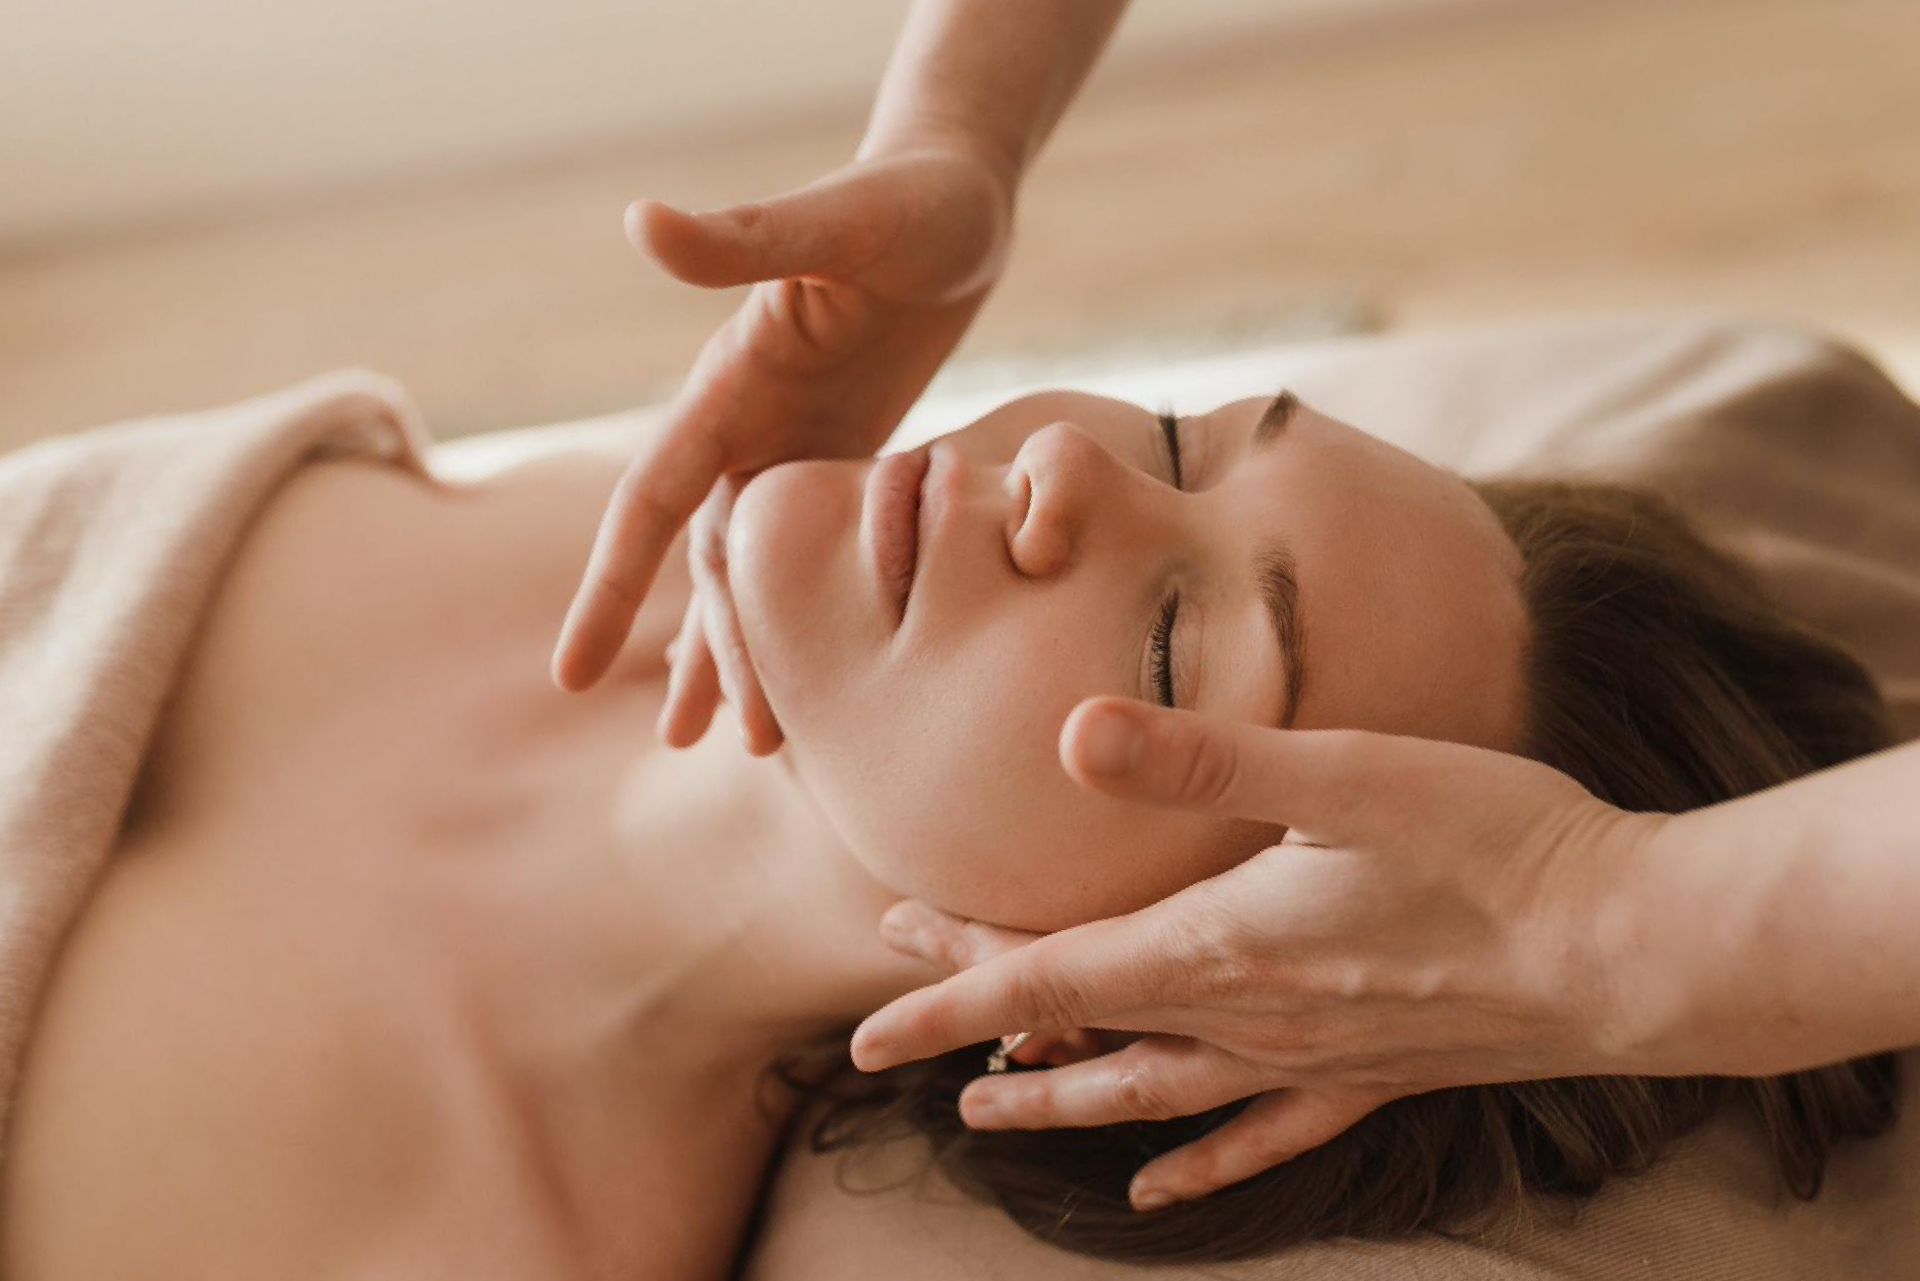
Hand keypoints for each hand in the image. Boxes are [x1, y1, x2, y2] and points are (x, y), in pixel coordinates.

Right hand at [551, 143, 1013, 751]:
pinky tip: (824, 672)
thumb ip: (744, 237)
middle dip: (710, 650)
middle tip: (702, 747)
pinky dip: (815, 613)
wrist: (958, 196)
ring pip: (762, 571)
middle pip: (714, 561)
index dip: (612, 588)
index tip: (572, 675)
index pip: (652, 502)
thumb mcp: (837, 223)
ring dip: (748, 648)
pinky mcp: (852, 451)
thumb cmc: (906, 201)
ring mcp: (800, 444)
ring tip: (741, 744)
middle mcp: (751, 425)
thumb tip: (641, 221)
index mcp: (732, 386)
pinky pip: (823, 554)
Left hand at [852, 696, 1670, 1209]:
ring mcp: (1310, 1063)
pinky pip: (1259, 1141)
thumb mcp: (1343, 776)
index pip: (1046, 982)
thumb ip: (1203, 761)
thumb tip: (1072, 735)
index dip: (947, 999)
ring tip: (988, 1117)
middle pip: (1080, 1032)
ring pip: (1149, 1097)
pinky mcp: (1372, 1079)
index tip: (863, 1034)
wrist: (1637, 952)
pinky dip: (1196, 1165)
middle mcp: (1248, 1021)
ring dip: (1062, 1105)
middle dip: (980, 1024)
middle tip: (896, 1022)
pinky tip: (1158, 1192)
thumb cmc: (1498, 845)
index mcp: (1220, 946)